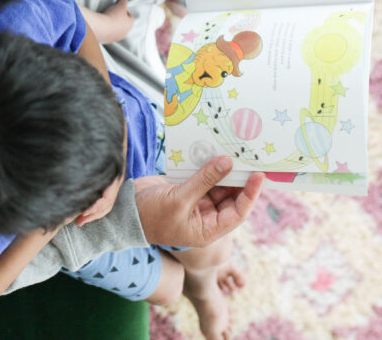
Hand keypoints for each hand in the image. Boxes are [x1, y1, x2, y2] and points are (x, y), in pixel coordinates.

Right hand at [134, 156, 262, 247]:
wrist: (123, 212)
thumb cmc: (150, 216)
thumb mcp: (179, 199)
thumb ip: (205, 180)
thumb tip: (227, 162)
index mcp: (207, 229)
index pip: (237, 213)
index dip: (250, 195)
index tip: (259, 176)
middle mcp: (204, 217)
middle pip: (229, 197)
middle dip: (238, 179)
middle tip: (248, 158)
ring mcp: (194, 202)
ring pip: (216, 184)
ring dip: (223, 170)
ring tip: (233, 151)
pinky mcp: (184, 189)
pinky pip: (201, 176)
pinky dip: (206, 165)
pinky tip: (212, 151)